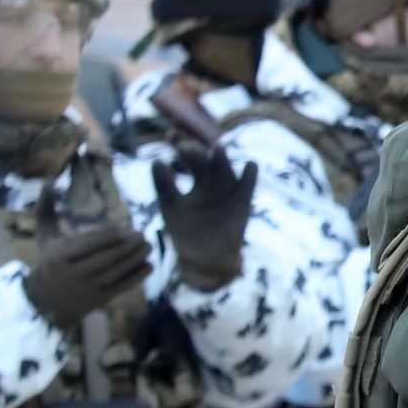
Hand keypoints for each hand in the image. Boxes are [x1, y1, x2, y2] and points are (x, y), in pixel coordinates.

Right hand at [23, 219, 150, 328]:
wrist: (48, 299)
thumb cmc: (51, 260)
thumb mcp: (44, 236)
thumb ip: (45, 209)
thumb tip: (48, 182)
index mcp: (59, 256)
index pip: (87, 245)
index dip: (106, 236)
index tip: (122, 228)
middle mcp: (73, 273)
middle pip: (104, 258)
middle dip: (127, 247)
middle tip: (142, 235)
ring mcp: (87, 288)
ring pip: (115, 273)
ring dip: (135, 259)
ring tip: (148, 246)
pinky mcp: (99, 299)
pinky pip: (121, 287)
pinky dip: (137, 277)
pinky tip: (149, 265)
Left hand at [150, 148, 257, 289]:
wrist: (203, 261)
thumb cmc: (186, 233)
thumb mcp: (170, 207)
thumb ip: (164, 186)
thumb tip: (156, 161)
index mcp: (198, 182)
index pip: (192, 160)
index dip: (184, 152)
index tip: (173, 146)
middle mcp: (216, 184)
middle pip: (208, 163)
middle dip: (197, 155)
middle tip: (183, 148)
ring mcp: (228, 194)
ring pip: (225, 173)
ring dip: (221, 161)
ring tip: (216, 149)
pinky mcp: (241, 207)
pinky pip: (247, 189)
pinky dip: (250, 178)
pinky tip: (250, 165)